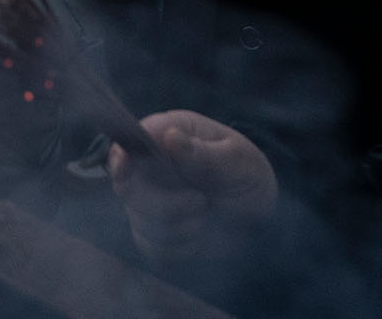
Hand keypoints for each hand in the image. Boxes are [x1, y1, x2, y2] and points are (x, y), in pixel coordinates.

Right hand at [108, 110, 277, 268]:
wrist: (259, 212)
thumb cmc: (245, 173)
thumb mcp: (237, 159)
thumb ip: (204, 153)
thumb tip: (170, 137)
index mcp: (165, 134)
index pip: (127, 146)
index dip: (122, 159)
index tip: (126, 167)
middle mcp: (147, 167)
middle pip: (129, 189)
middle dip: (168, 204)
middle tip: (200, 201)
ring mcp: (146, 201)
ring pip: (142, 222)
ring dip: (181, 227)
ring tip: (206, 214)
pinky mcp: (152, 233)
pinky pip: (152, 247)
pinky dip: (180, 247)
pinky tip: (199, 234)